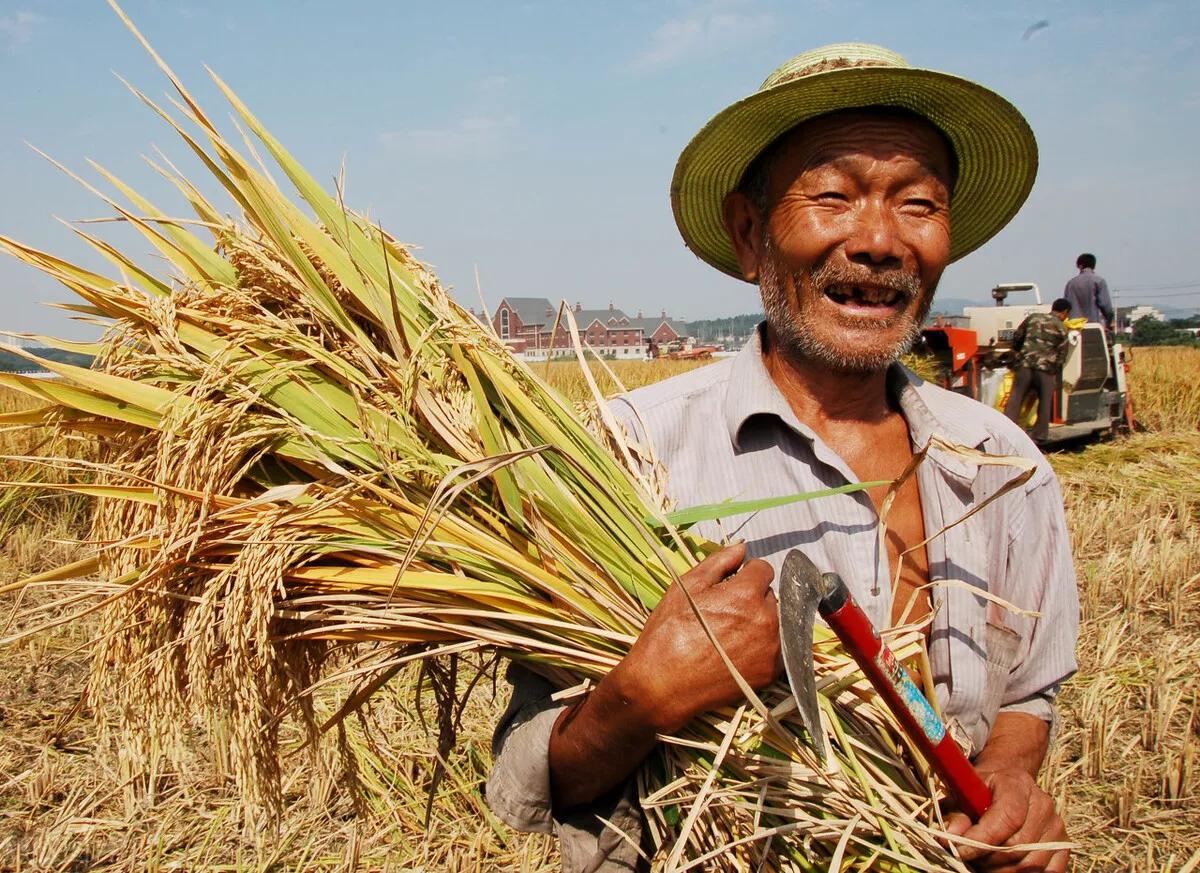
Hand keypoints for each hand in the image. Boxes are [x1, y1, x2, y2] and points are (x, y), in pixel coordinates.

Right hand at [619, 542, 780, 732]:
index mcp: (746, 594)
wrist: (663, 684)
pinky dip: (764, 646)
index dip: (745, 574)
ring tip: (731, 634)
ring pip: (776, 621)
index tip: (730, 585)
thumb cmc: (669, 632)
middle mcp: (766, 620)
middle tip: (725, 613)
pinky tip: (739, 651)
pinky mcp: (772, 671)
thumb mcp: (686, 587)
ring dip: (760, 621)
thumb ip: (718, 562)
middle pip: (770, 595)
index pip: (763, 569)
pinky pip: (778, 648)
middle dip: (753, 598)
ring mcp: (772, 648)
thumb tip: (742, 547)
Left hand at [945, 767, 1068, 871]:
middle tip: (967, 859)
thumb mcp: (964, 792)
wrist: (1009, 785)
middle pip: (1016, 846)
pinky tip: (1002, 868)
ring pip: (1030, 864)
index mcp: (1018, 784)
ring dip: (1000, 871)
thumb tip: (950, 835)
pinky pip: (1047, 872)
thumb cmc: (983, 789)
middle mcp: (1043, 804)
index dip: (981, 840)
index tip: (957, 850)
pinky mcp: (1063, 846)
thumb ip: (957, 812)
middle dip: (986, 859)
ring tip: (981, 864)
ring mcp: (1056, 827)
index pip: (1006, 819)